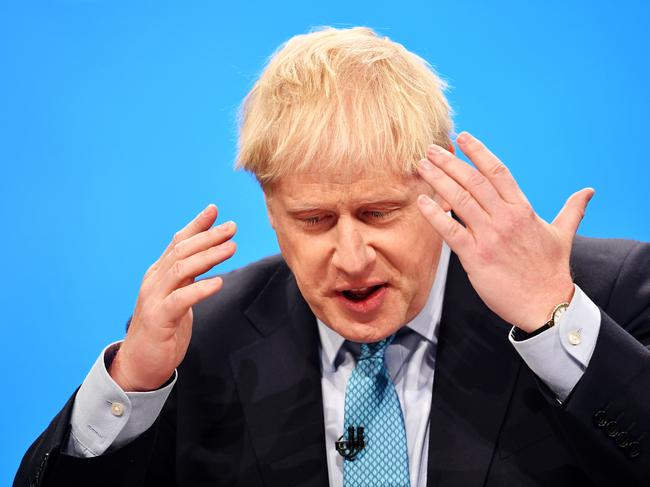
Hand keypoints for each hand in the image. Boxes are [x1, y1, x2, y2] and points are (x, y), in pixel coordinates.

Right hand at [109, 204, 236, 390]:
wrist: (139, 364)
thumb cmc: (162, 330)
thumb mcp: (176, 297)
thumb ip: (187, 278)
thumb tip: (205, 257)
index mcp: (159, 274)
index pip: (178, 242)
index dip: (196, 225)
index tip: (215, 210)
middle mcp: (154, 281)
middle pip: (182, 251)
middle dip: (208, 237)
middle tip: (231, 227)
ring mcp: (154, 299)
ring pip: (181, 269)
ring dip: (208, 256)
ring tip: (231, 248)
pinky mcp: (159, 319)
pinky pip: (181, 300)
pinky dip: (200, 289)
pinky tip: (218, 282)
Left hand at [416, 132, 593, 332]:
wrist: (545, 304)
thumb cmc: (551, 271)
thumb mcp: (563, 235)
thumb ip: (572, 210)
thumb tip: (587, 192)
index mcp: (522, 209)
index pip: (497, 171)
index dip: (478, 152)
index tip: (462, 138)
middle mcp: (505, 218)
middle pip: (473, 181)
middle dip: (449, 161)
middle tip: (431, 148)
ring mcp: (490, 237)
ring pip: (459, 200)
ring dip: (438, 180)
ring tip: (422, 165)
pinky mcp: (476, 257)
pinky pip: (450, 231)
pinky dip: (434, 214)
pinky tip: (422, 201)